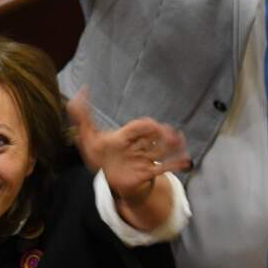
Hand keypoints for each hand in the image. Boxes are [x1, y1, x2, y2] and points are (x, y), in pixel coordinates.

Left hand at [68, 89, 190, 200]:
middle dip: (163, 134)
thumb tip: (81, 90)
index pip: (138, 127)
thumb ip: (82, 116)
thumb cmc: (99, 154)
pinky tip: (187, 162)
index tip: (154, 126)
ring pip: (161, 150)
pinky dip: (176, 165)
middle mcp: (138, 145)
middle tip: (171, 135)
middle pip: (153, 137)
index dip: (146, 126)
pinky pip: (163, 168)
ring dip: (173, 146)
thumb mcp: (87, 136)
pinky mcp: (147, 172)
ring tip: (182, 143)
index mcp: (125, 136)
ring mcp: (144, 158)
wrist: (109, 177)